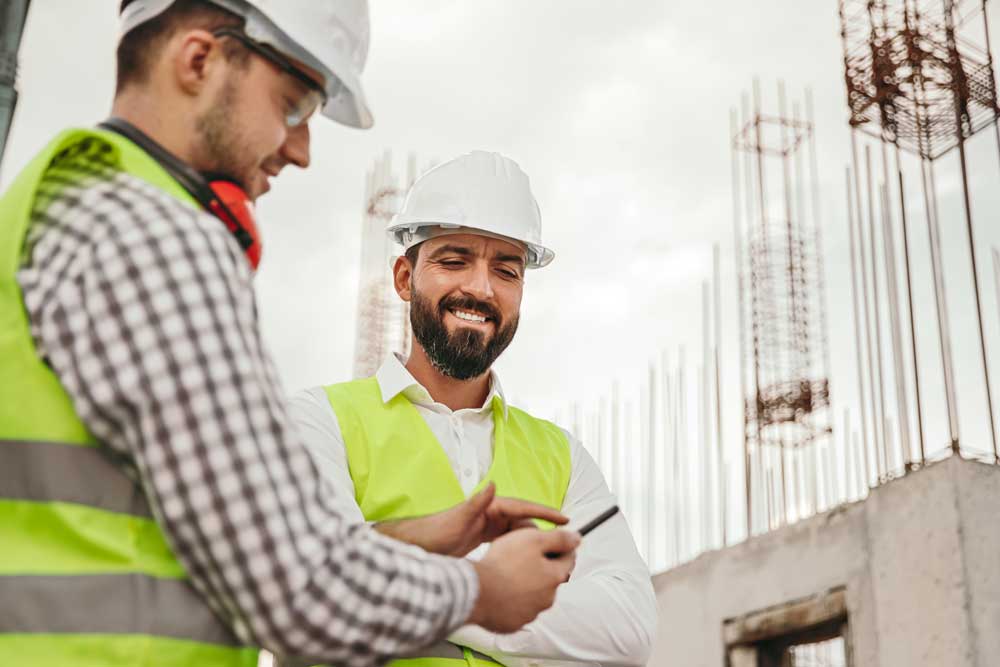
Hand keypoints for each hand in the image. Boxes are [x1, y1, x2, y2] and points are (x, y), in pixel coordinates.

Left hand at [374, 483, 567, 556]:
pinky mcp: (484, 537)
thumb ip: (476, 502)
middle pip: (525, 521)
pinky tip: (529, 559)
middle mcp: (491, 512)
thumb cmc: (436, 532)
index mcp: (489, 506)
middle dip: (544, 531)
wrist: (419, 546)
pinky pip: (509, 540)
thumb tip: (493, 484)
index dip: (545, 512)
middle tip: (562, 544)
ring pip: (519, 532)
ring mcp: (488, 525)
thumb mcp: (458, 519)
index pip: (524, 507)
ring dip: (534, 541)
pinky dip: (520, 547)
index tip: (564, 519)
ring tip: (550, 554)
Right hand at [467, 528, 579, 632]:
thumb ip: (559, 538)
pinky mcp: (513, 623)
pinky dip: (512, 599)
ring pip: (534, 594)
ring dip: (527, 584)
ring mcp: (530, 613)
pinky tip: (500, 590)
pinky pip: (517, 608)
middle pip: (550, 578)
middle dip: (542, 566)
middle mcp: (547, 598)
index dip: (562, 546)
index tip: (552, 540)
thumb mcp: (533, 539)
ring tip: (508, 573)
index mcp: (555, 576)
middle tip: (523, 555)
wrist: (476, 592)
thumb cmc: (503, 564)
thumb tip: (577, 538)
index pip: (569, 558)